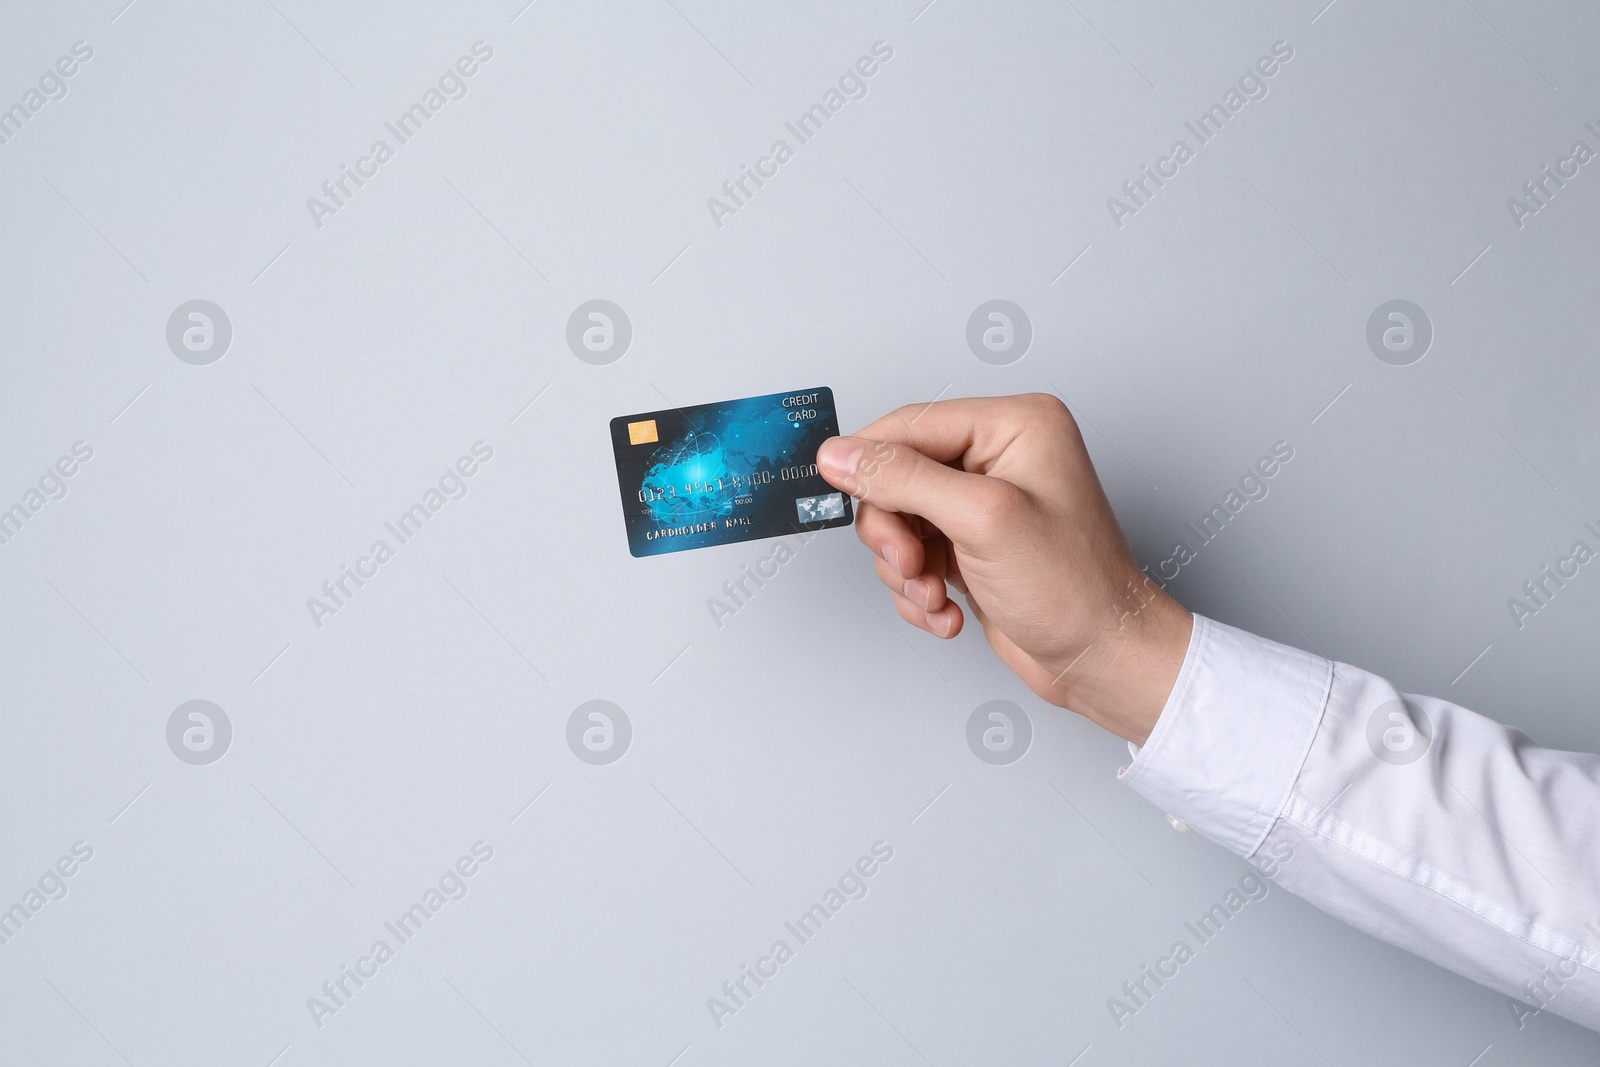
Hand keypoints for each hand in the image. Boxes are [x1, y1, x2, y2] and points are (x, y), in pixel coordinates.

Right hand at [816, 393, 1191, 745]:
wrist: (1102, 660)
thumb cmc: (1076, 589)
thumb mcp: (982, 520)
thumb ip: (904, 480)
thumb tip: (843, 455)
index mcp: (1015, 425)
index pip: (911, 424)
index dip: (869, 461)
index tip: (835, 490)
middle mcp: (1000, 456)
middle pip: (897, 475)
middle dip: (895, 530)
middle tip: (912, 563)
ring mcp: (985, 503)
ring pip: (899, 521)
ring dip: (906, 569)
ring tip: (936, 596)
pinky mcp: (974, 545)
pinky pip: (915, 555)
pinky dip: (919, 590)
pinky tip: (947, 610)